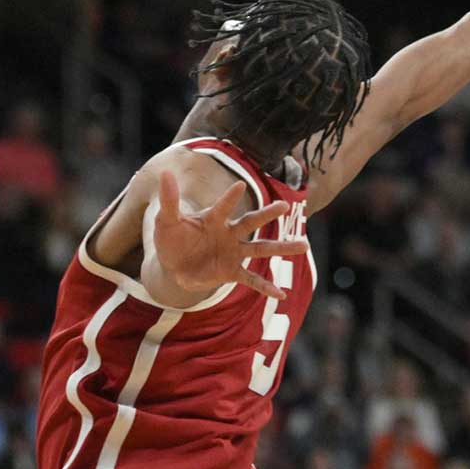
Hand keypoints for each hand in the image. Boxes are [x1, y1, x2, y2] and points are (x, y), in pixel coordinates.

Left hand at [151, 171, 307, 300]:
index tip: (240, 185)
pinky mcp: (232, 271)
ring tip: (304, 246)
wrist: (173, 265)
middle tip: (285, 205)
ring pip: (261, 249)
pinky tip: (281, 294)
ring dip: (281, 248)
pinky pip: (252, 280)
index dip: (230, 197)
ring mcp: (233, 253)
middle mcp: (228, 233)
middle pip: (251, 222)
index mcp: (213, 219)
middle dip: (267, 215)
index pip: (223, 207)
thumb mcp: (166, 221)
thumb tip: (165, 174)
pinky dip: (266, 287)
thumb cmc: (171, 238)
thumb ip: (169, 200)